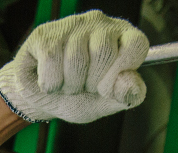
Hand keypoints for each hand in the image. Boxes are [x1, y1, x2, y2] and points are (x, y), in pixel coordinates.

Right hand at [0, 10, 148, 123]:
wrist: (41, 101)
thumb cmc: (77, 98)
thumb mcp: (106, 102)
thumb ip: (125, 95)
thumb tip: (133, 86)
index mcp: (123, 38)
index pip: (136, 44)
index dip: (123, 70)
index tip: (107, 87)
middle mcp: (100, 24)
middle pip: (104, 51)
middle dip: (92, 81)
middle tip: (83, 86)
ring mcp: (72, 25)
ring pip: (76, 57)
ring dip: (69, 84)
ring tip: (66, 83)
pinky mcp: (45, 34)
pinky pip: (51, 59)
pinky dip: (50, 82)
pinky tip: (50, 80)